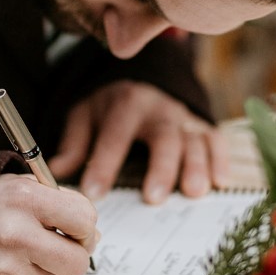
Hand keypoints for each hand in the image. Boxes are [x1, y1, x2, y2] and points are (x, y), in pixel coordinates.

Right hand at [0, 174, 97, 274]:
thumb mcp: (26, 185)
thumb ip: (63, 204)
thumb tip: (93, 237)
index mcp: (25, 199)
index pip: (84, 220)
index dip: (85, 225)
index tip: (75, 225)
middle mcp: (14, 234)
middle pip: (76, 262)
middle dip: (76, 255)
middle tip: (64, 244)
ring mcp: (4, 266)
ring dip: (51, 269)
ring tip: (31, 250)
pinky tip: (14, 261)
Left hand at [47, 81, 229, 203]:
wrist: (145, 77)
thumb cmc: (113, 105)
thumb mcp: (86, 114)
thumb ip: (75, 143)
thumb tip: (55, 174)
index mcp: (126, 103)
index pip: (114, 135)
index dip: (103, 164)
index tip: (93, 193)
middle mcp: (159, 109)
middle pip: (163, 136)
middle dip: (160, 166)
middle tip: (153, 197)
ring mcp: (185, 117)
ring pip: (194, 140)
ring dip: (195, 166)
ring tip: (193, 192)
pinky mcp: (204, 125)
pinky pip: (216, 139)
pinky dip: (221, 159)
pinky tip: (220, 181)